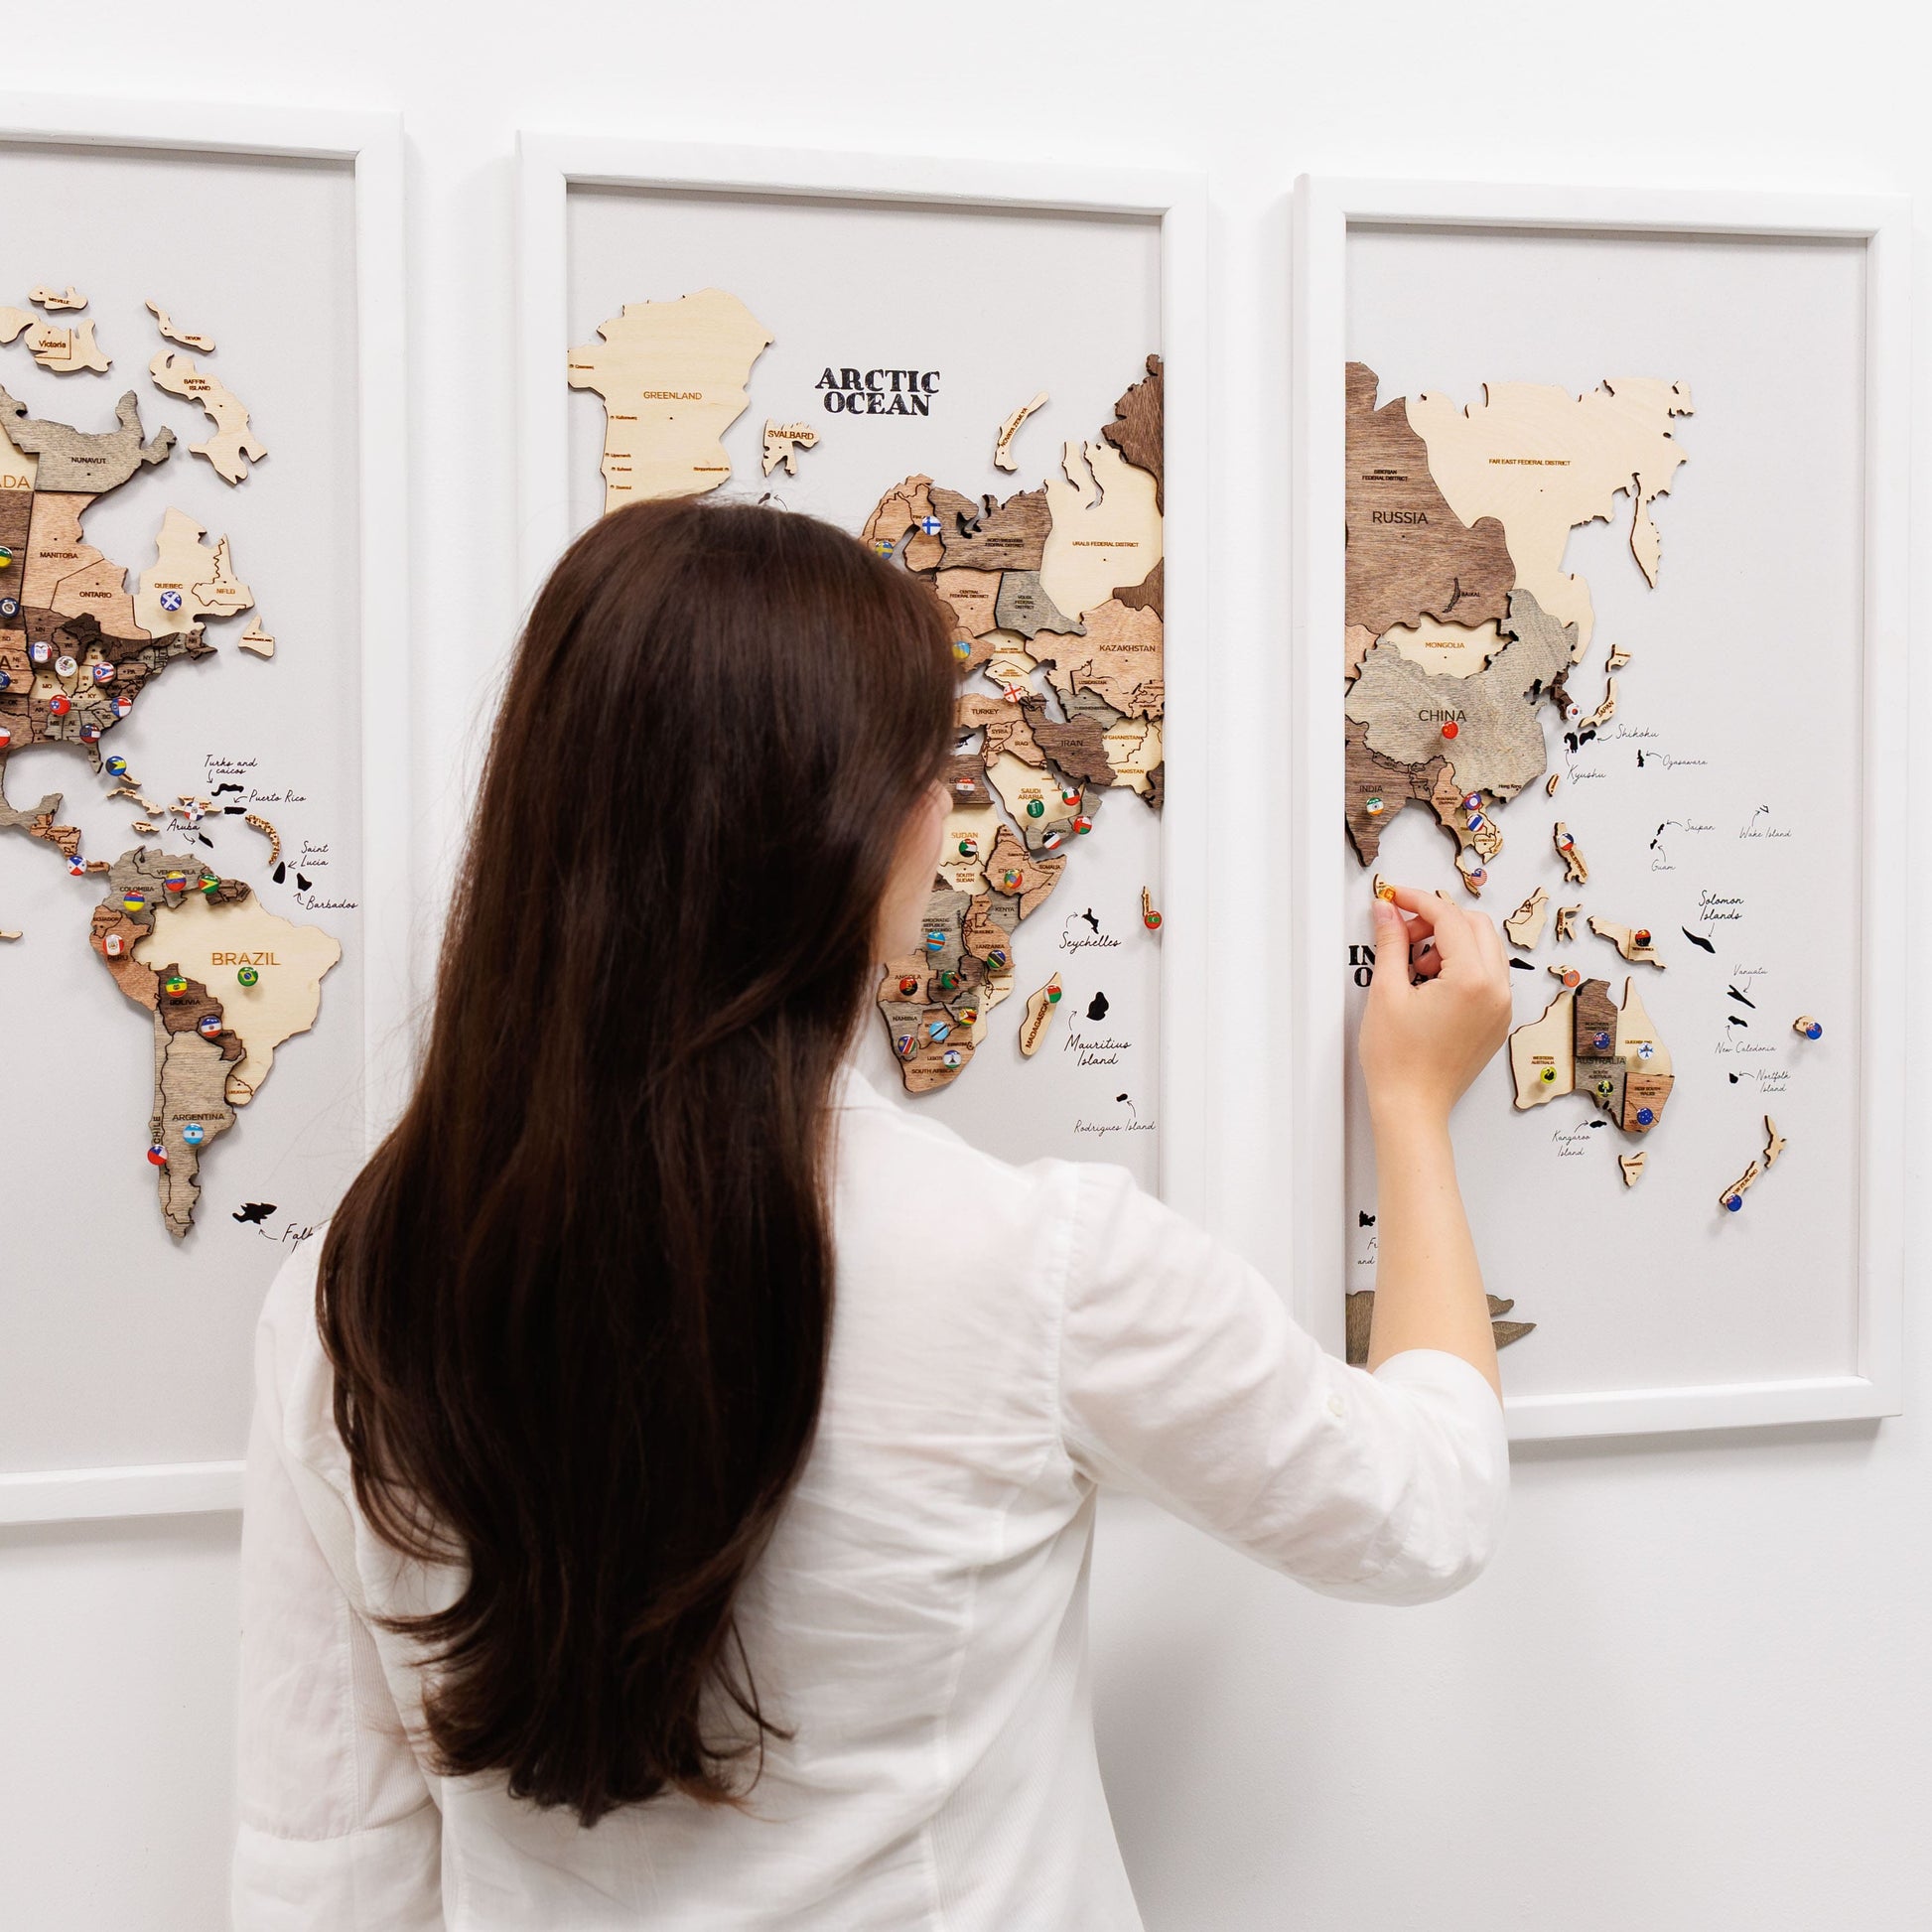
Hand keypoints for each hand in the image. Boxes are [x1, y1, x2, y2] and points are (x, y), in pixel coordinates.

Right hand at [1358, 885, 1512, 1130]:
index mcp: (1473, 980)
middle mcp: (1496, 991)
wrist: (1411, 1106)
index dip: (1419, 901)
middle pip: (1475, 926)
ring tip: (1415, 964)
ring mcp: (1501, 1007)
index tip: (1397, 897)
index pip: (1449, 918)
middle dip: (1437, 920)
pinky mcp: (1496, 1021)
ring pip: (1485, 949)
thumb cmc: (1399, 1062)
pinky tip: (1430, 983)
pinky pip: (1488, 975)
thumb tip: (1388, 912)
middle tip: (1402, 932)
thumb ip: (1390, 943)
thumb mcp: (1387, 992)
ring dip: (1451, 942)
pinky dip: (1462, 966)